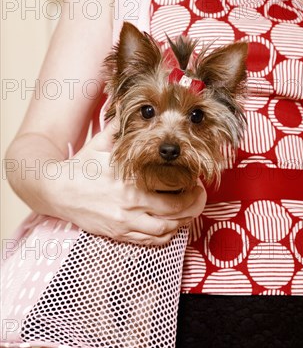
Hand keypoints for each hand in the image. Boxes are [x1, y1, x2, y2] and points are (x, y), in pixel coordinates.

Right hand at [47, 120, 206, 244]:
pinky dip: (166, 236)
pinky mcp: (119, 234)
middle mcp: (130, 202)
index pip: (170, 184)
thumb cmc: (81, 166)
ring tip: (189, 211)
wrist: (56, 191)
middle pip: (175, 210)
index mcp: (130, 178)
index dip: (189, 183)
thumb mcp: (101, 143)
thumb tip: (128, 105)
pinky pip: (150, 242)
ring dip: (183, 222)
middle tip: (200, 196)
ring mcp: (125, 222)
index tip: (195, 178)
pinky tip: (171, 226)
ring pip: (166, 229)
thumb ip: (119, 127)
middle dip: (194, 204)